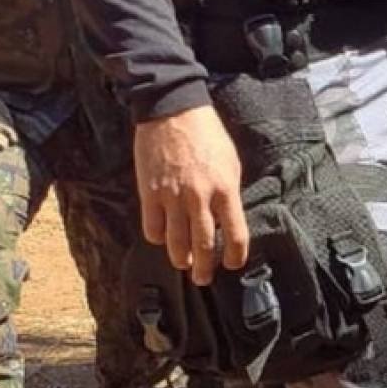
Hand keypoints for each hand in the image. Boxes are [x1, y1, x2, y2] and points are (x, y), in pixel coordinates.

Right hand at [133, 104, 249, 285]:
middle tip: (203, 277)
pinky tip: (161, 236)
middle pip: (204, 246)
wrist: (173, 110)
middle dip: (204, 268)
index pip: (236, 234)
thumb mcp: (230, 162)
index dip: (237, 256)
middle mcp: (200, 198)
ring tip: (183, 263)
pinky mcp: (149, 193)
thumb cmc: (207, 134)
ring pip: (176, 242)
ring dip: (180, 259)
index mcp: (226, 189)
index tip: (233, 263)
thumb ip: (229, 192)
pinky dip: (157, 237)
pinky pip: (152, 227)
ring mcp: (173, 197)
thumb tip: (228, 218)